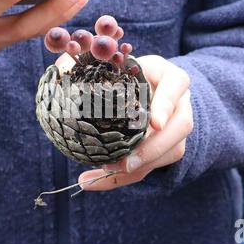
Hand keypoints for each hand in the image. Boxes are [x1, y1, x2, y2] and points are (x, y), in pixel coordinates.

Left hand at [78, 55, 192, 190]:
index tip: (155, 122)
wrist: (147, 88)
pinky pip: (151, 167)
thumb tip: (62, 70)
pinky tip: (93, 180)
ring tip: (107, 170)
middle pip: (180, 127)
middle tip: (128, 162)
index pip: (176, 85)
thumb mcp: (116, 63)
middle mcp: (180, 103)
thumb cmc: (127, 73)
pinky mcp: (167, 147)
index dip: (166, 104)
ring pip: (171, 151)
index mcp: (170, 77)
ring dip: (140, 166)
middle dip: (154, 148)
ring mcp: (177, 127)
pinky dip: (123, 177)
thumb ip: (90, 62)